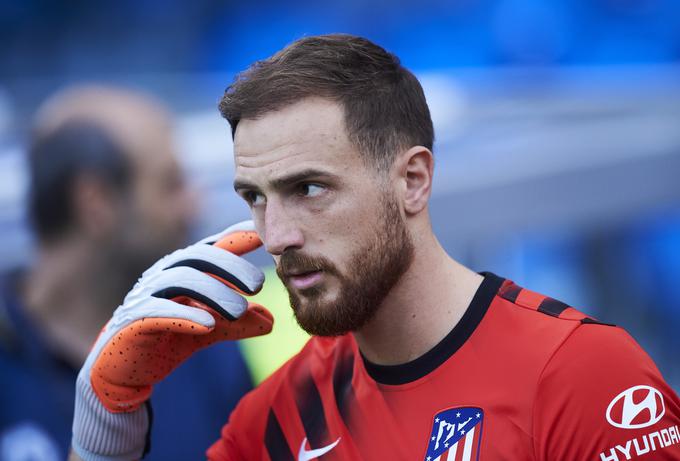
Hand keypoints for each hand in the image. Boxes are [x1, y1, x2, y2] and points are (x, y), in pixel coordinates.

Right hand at [72, 221, 272, 459]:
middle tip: (259, 285)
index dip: (239, 235)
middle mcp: (166, 273)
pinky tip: (208, 325)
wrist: (124, 369)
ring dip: (214, 292)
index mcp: (186, 268)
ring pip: (182, 279)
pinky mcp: (133, 319)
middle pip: (200, 256)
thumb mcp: (211, 328)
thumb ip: (238, 323)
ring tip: (240, 311)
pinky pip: (158, 310)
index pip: (215, 245)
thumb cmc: (169, 337)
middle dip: (231, 266)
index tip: (265, 234)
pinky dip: (184, 314)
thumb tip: (272, 321)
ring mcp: (148, 293)